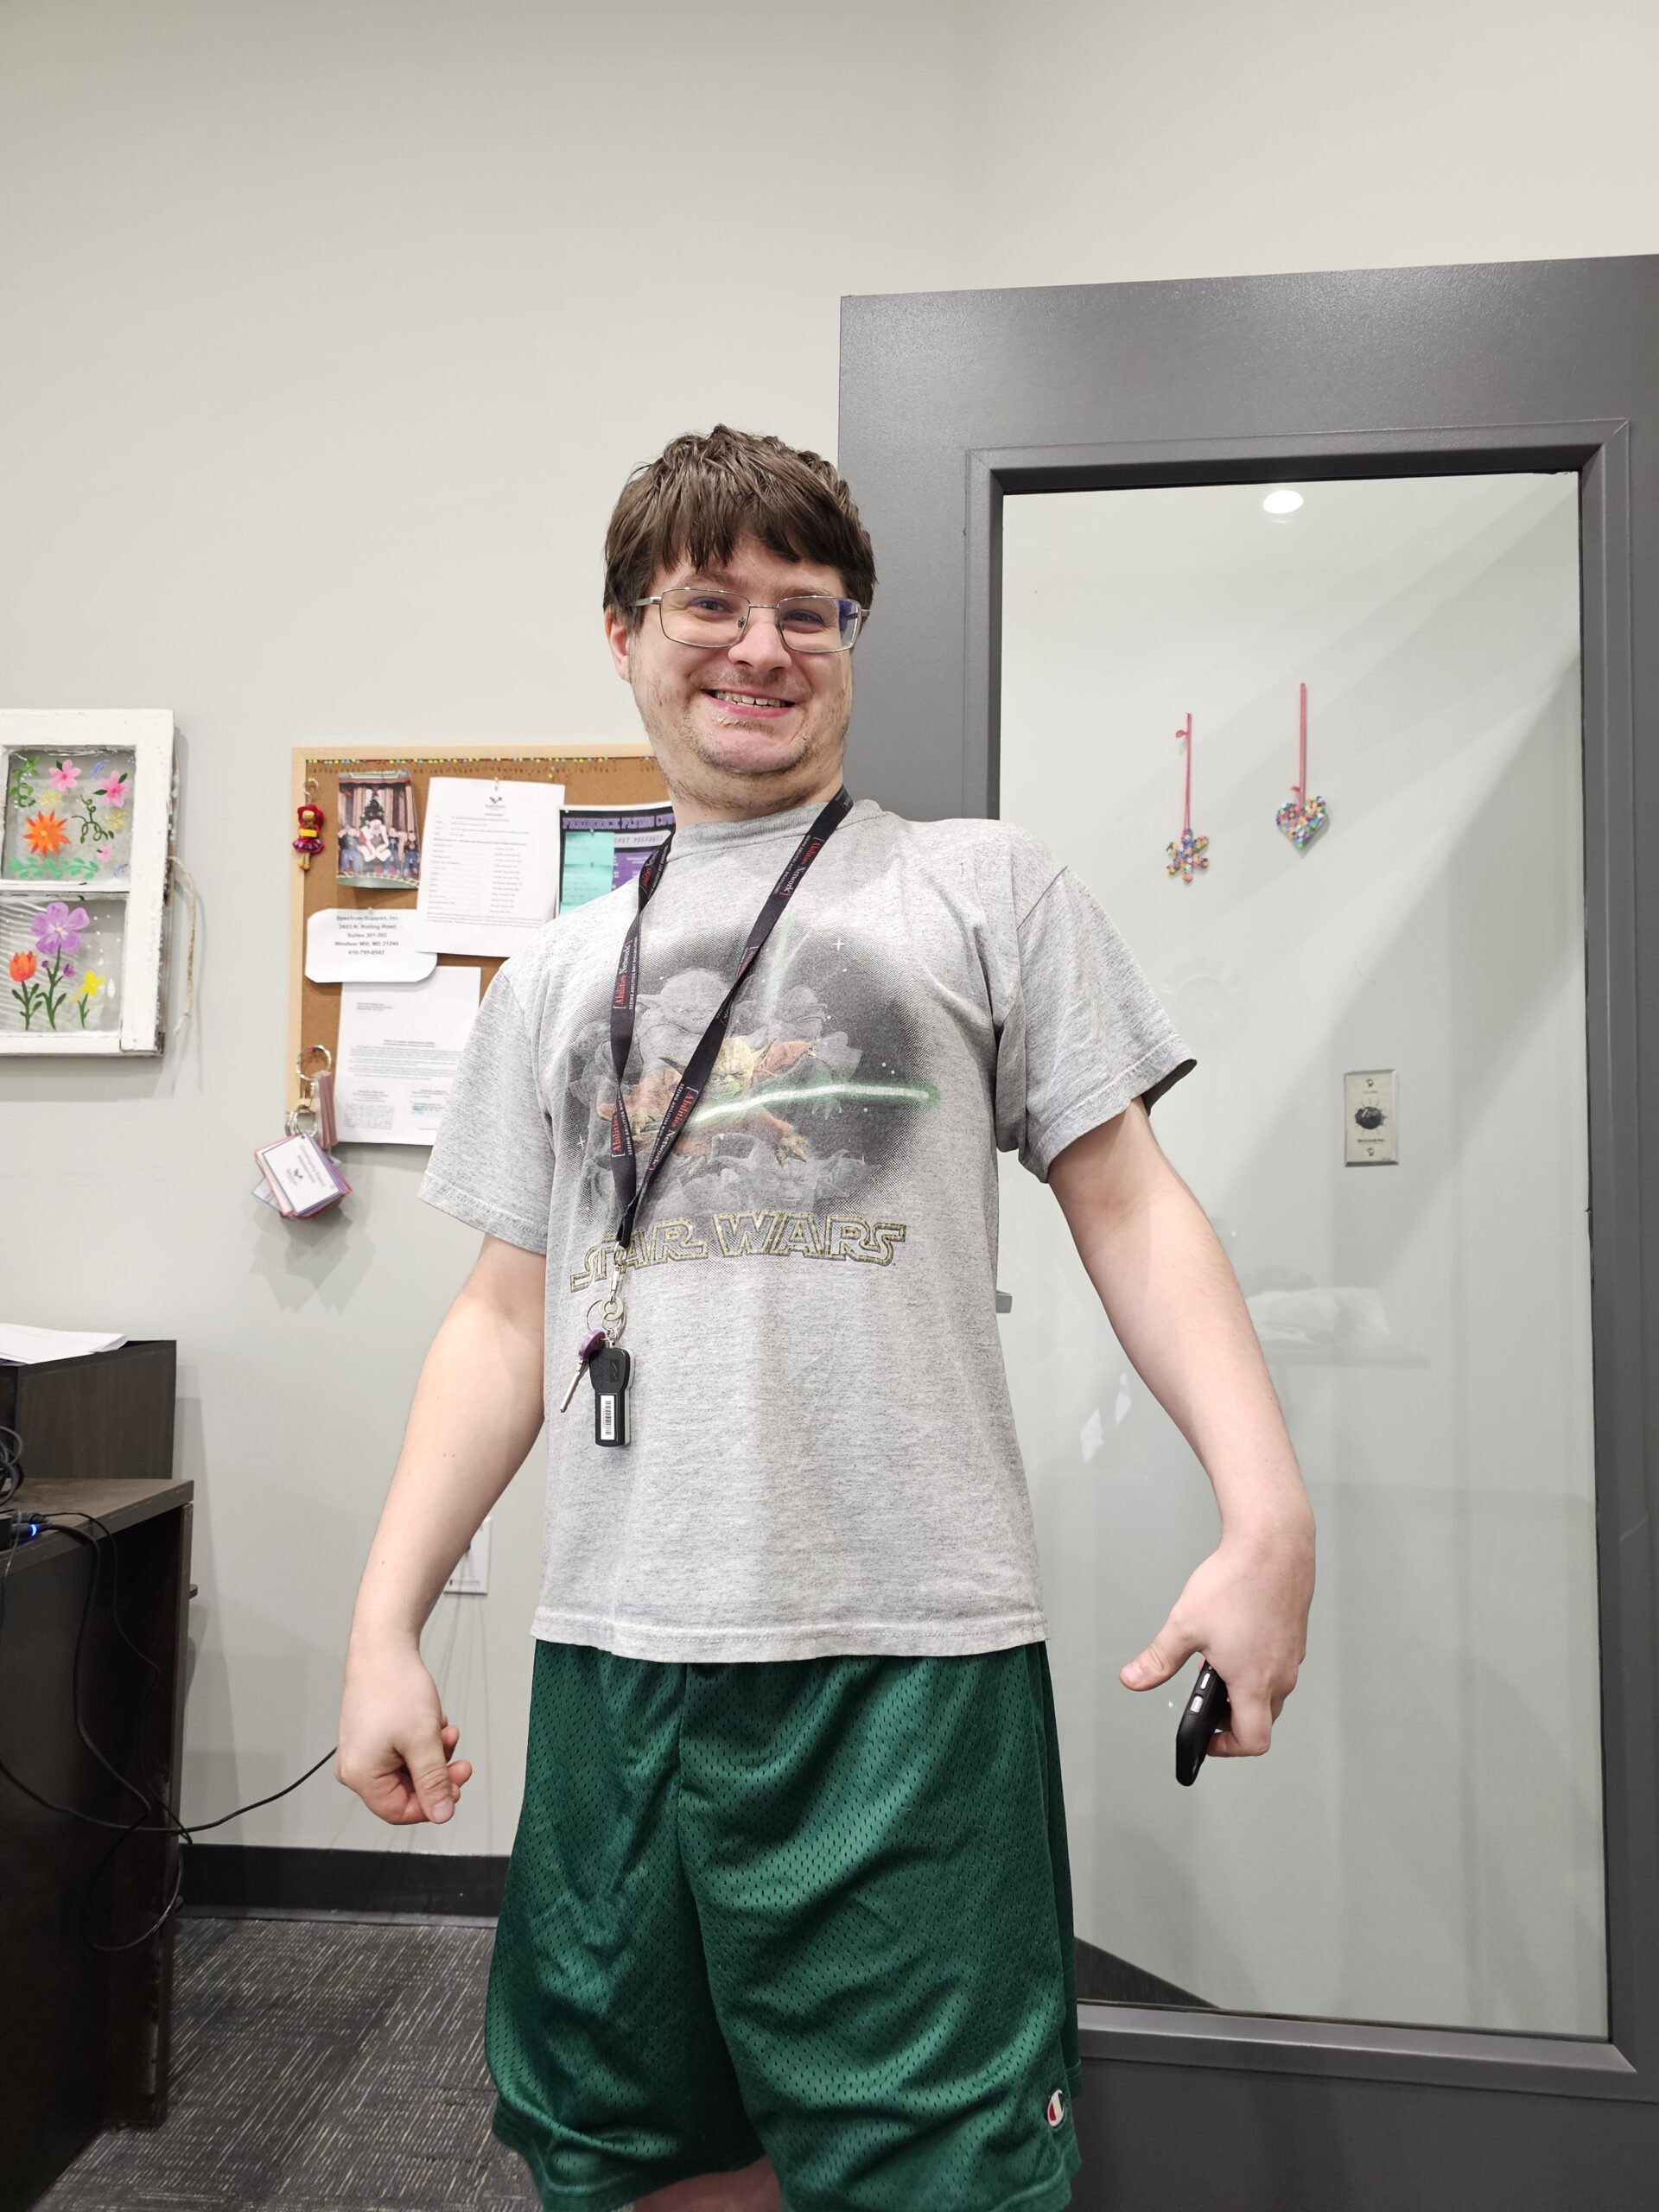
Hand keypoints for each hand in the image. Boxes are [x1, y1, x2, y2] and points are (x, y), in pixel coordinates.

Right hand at [336, 1637, 474, 1823]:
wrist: (384, 1648)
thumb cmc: (394, 1686)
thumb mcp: (423, 1740)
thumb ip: (433, 1782)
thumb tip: (442, 1814)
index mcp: (360, 1775)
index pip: (399, 1811)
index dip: (432, 1804)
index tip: (455, 1789)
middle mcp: (356, 1767)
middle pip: (405, 1791)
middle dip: (437, 1774)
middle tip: (460, 1762)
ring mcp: (363, 1751)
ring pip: (408, 1770)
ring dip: (433, 1754)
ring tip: (445, 1731)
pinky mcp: (372, 1737)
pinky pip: (403, 1753)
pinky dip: (423, 1742)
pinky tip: (432, 1723)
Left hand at [1119, 1517, 1312, 1757]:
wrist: (1273, 1545)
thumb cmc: (1236, 1582)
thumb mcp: (1185, 1625)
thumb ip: (1159, 1660)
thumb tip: (1134, 1679)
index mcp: (1254, 1682)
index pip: (1253, 1740)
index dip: (1228, 1748)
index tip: (1207, 1738)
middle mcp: (1280, 1674)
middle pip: (1262, 1719)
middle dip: (1233, 1719)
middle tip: (1207, 1701)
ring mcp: (1291, 1655)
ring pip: (1272, 1692)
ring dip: (1246, 1691)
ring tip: (1217, 1664)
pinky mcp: (1294, 1635)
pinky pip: (1278, 1665)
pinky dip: (1258, 1666)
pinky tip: (1235, 1639)